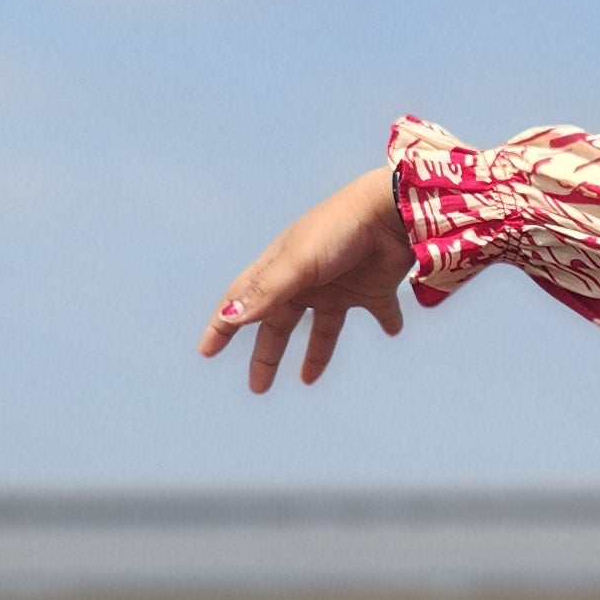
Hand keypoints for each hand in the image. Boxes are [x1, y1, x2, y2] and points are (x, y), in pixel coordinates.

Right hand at [199, 168, 416, 390]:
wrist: (391, 212)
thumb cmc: (339, 231)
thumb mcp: (298, 264)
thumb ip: (267, 293)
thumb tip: (229, 318)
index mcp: (281, 270)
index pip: (244, 301)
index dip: (224, 325)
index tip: (206, 351)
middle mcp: (308, 281)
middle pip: (280, 324)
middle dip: (267, 354)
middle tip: (258, 387)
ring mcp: (341, 286)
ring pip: (324, 328)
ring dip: (316, 353)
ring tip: (308, 380)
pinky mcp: (376, 289)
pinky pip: (383, 311)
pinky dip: (389, 321)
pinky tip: (393, 331)